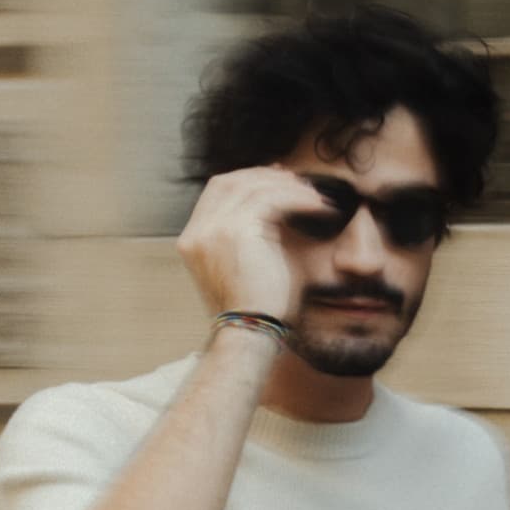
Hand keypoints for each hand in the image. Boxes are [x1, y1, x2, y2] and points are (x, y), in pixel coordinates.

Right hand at [177, 165, 326, 322]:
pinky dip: (297, 198)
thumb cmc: (253, 308)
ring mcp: (214, 229)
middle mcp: (198, 232)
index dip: (247, 179)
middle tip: (296, 182)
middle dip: (265, 177)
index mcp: (193, 240)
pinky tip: (316, 206)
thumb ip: (249, 233)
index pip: (216, 191)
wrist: (248, 332)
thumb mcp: (243, 264)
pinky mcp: (238, 230)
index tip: (275, 181)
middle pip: (231, 181)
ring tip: (312, 197)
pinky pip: (272, 199)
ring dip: (287, 187)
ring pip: (253, 187)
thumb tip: (274, 203)